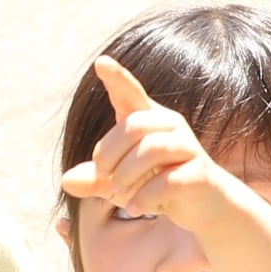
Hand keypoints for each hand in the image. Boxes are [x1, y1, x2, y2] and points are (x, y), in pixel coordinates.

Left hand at [60, 57, 220, 224]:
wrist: (204, 206)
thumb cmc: (157, 186)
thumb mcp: (120, 184)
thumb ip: (95, 180)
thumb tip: (67, 181)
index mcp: (148, 120)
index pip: (131, 93)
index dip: (116, 77)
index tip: (100, 62)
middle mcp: (170, 126)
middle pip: (133, 125)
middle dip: (110, 153)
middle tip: (103, 175)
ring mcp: (187, 147)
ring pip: (151, 149)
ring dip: (127, 176)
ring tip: (121, 195)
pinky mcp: (198, 173)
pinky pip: (167, 180)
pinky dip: (144, 197)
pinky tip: (135, 208)